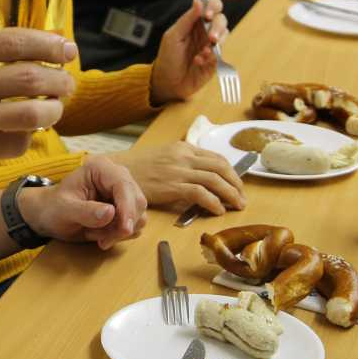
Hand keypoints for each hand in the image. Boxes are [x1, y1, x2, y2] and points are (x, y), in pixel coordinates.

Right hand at [0, 28, 76, 179]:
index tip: (66, 48)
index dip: (48, 43)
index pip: (12, 41)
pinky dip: (29, 136)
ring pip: (31, 113)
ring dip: (54, 110)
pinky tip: (27, 130)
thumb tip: (21, 30)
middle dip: (59, 78)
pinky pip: (18, 142)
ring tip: (56, 107)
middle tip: (68, 81)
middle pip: (29, 76)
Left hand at [17, 154, 145, 249]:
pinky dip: (119, 235)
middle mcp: (117, 177)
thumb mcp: (64, 210)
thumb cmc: (54, 208)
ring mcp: (124, 193)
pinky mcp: (126, 209)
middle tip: (99, 239)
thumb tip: (111, 213)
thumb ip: (85, 211)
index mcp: (100, 168)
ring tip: (94, 234)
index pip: (123, 185)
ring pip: (139, 216)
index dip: (127, 208)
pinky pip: (135, 225)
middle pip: (137, 201)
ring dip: (118, 232)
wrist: (51, 216)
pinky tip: (100, 235)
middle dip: (122, 224)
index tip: (125, 229)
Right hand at [110, 142, 243, 214]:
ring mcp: (178, 170)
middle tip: (242, 198)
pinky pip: (201, 193)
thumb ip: (181, 163)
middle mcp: (184, 156)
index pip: (216, 157)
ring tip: (237, 206)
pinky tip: (218, 210)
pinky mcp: (172, 185)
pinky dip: (213, 202)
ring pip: (215, 180)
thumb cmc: (136, 168)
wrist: (115, 171)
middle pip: (221, 167)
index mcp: (183, 148)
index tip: (237, 184)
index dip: (231, 172)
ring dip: (231, 194)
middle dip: (236, 183)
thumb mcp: (162, 158)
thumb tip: (199, 176)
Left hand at [148, 0, 226, 104]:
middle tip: (211, 38)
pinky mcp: (216, 60)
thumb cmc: (168, 57)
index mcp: (195, 22)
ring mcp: (212, 45)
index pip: (211, 6)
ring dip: (216, 41)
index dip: (213, 7)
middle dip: (218, 27)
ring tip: (203, 52)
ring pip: (225, 34)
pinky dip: (210, 57)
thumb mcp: (174, 36)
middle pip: (221, 19)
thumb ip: (187, 19)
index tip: (208, 16)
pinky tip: (198, 61)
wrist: (168, 82)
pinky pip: (220, 54)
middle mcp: (205, 31)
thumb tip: (198, 1)